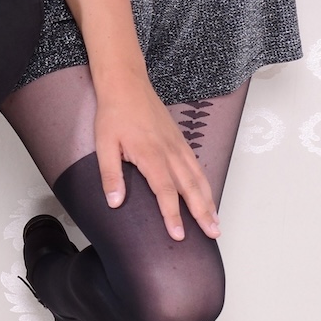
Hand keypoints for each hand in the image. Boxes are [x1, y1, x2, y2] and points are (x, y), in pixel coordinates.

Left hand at [93, 76, 219, 241]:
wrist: (127, 85)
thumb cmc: (114, 114)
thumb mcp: (104, 145)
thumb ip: (111, 175)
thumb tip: (115, 203)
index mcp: (151, 156)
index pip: (166, 192)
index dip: (173, 215)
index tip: (179, 235)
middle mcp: (170, 152)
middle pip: (191, 188)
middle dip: (203, 213)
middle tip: (213, 234)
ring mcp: (178, 146)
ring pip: (198, 178)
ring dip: (209, 201)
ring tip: (216, 222)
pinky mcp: (180, 140)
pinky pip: (196, 166)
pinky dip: (205, 183)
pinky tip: (208, 195)